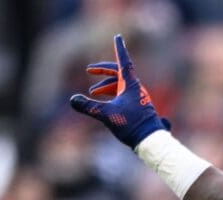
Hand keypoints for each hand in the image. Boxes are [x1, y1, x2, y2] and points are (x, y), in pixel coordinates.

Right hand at [69, 34, 168, 148]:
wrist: (149, 140)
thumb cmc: (131, 125)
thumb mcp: (107, 115)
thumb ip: (89, 107)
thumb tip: (72, 100)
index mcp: (130, 84)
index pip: (123, 61)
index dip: (119, 49)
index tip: (117, 37)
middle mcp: (135, 88)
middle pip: (118, 72)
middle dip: (103, 71)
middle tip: (89, 70)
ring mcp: (137, 97)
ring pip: (119, 85)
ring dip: (105, 86)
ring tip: (93, 92)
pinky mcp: (137, 107)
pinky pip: (123, 95)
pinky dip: (112, 95)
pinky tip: (104, 103)